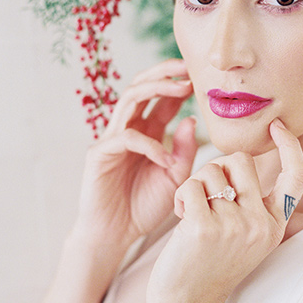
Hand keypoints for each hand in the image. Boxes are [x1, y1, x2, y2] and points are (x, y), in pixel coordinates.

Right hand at [74, 59, 197, 254]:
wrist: (116, 236)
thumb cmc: (145, 207)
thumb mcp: (176, 178)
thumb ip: (185, 150)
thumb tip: (192, 119)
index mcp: (148, 131)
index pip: (162, 97)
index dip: (180, 82)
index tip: (202, 74)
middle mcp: (130, 128)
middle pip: (142, 84)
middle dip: (165, 71)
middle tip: (188, 66)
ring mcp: (113, 138)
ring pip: (130, 97)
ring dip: (157, 88)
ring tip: (183, 88)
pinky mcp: (100, 153)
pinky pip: (126, 137)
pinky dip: (150, 145)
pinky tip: (165, 159)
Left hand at [147, 119, 302, 302]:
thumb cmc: (209, 263)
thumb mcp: (244, 234)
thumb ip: (251, 200)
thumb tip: (242, 158)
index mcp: (274, 225)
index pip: (297, 177)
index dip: (291, 146)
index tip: (277, 126)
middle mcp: (260, 225)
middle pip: (241, 160)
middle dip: (218, 169)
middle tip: (206, 196)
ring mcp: (234, 227)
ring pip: (212, 170)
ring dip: (195, 184)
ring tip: (192, 213)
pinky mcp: (204, 228)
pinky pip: (190, 185)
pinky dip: (180, 196)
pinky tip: (181, 219)